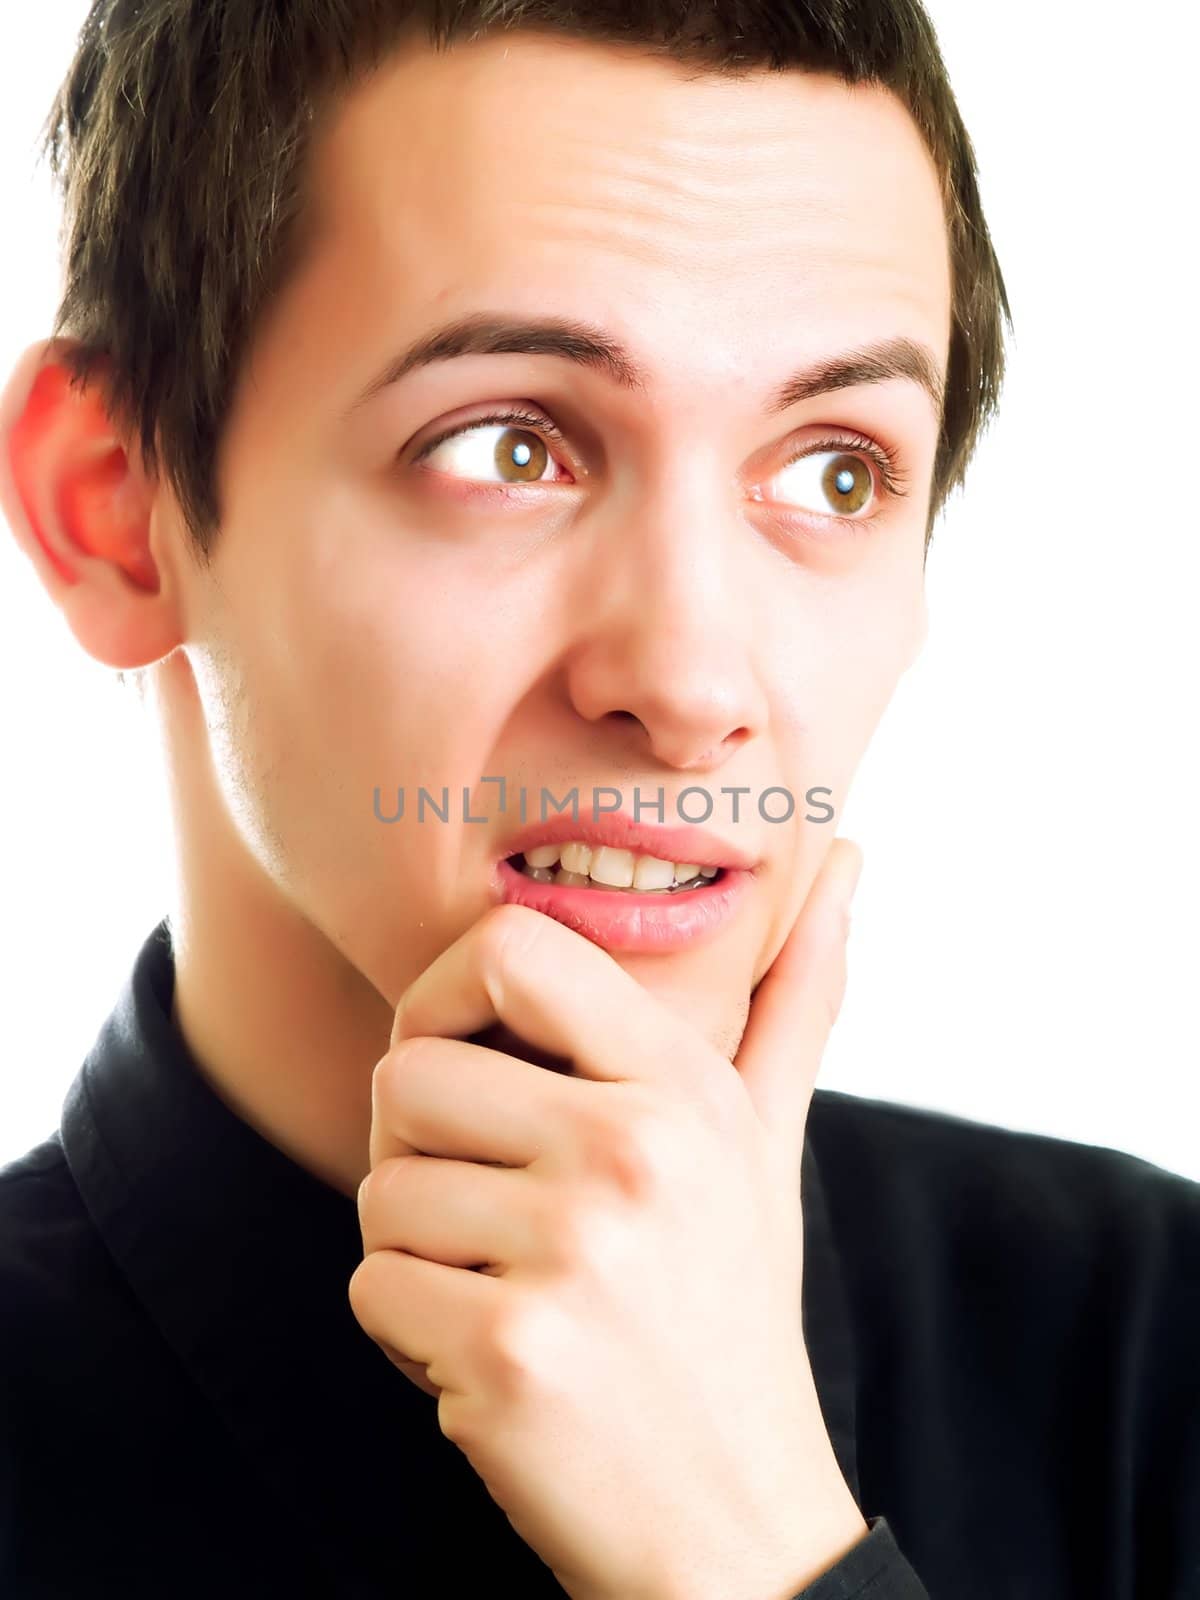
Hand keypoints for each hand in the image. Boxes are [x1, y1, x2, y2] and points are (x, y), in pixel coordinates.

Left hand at [349, 837, 866, 1599]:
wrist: (739, 1526)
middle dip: (418, 1153)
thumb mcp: (767, 1149)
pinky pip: (371, 1287)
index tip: (462, 1065)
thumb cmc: (732, 1314)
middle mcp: (633, 1152)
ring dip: (415, 1254)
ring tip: (508, 1294)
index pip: (511, 948)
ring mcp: (572, 1253)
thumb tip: (850, 861)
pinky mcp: (509, 1353)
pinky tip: (492, 1361)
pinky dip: (406, 1333)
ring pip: (379, 1189)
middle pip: (406, 1075)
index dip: (444, 995)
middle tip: (486, 1214)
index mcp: (684, 1087)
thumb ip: (797, 1000)